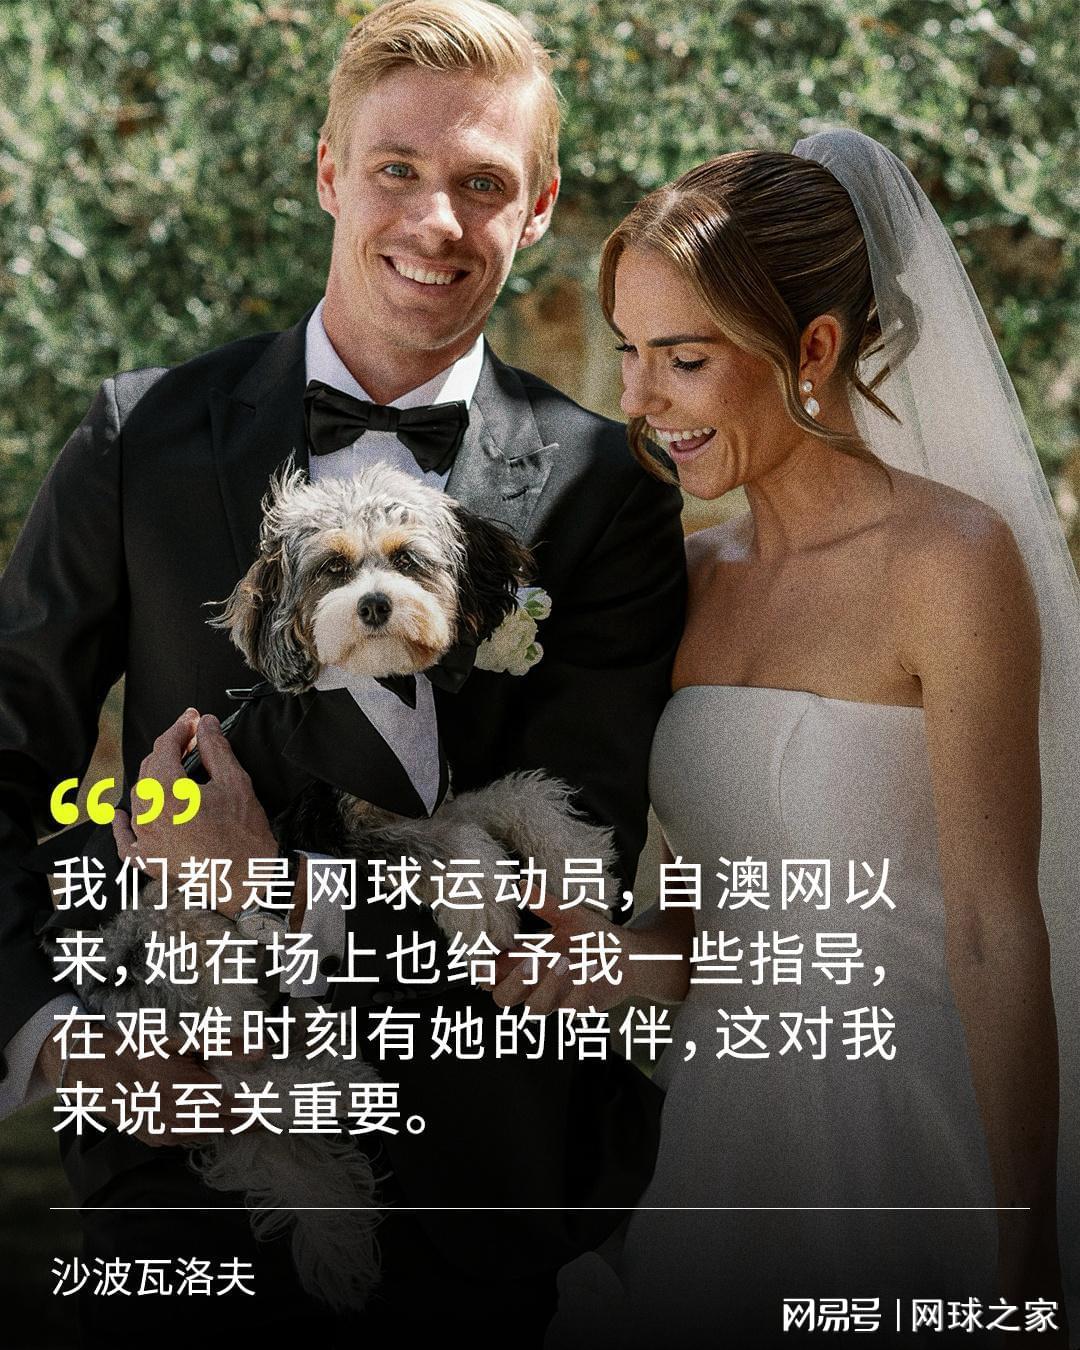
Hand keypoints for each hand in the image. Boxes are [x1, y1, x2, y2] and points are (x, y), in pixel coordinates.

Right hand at [36, 1019, 255, 1146]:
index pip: (236, 1108)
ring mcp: (163, 1132)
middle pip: (224, 1124)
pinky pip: (187, 1137)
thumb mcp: (181, 1039)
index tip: (277, 1107)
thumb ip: (224, 1045)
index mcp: (187, 1091)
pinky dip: (202, 1128)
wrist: (88, 1065)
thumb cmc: (137, 1045)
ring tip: (246, 1116)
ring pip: (206, 1134)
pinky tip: (209, 1117)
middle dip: (246, 1119)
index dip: (258, 1108)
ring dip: (225, 1125)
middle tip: (267, 1113)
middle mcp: (176, 1117)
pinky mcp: (152, 1137)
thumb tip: (263, 1048)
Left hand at [112, 709, 278, 920]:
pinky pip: (127, 842)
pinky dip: (123, 827)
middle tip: (192, 739)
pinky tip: (122, 816)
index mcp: (168, 794)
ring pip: (139, 799)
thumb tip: (204, 724)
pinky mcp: (150, 862)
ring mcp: (146, 841)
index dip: (179, 728)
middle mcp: (149, 816)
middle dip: (168, 750)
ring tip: (174, 768)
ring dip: (154, 779)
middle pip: (149, 770)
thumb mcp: (235, 782)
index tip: (193, 719)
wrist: (249, 880)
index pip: (164, 748)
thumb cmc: (244, 834)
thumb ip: (215, 748)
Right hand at [486, 888, 631, 1014]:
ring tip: (565, 961)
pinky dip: (580, 989)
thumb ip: (544, 904)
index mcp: (525, 960)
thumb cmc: (593, 935)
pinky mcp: (578, 1007)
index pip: (491, 974)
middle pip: (503, 998)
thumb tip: (523, 885)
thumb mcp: (569, 914)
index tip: (485, 961)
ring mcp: (556, 998)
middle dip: (512, 982)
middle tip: (530, 962)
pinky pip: (571, 1009)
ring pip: (535, 1008)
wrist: (629, 955)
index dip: (483, 972)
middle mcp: (536, 982)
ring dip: (546, 986)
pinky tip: (592, 969)